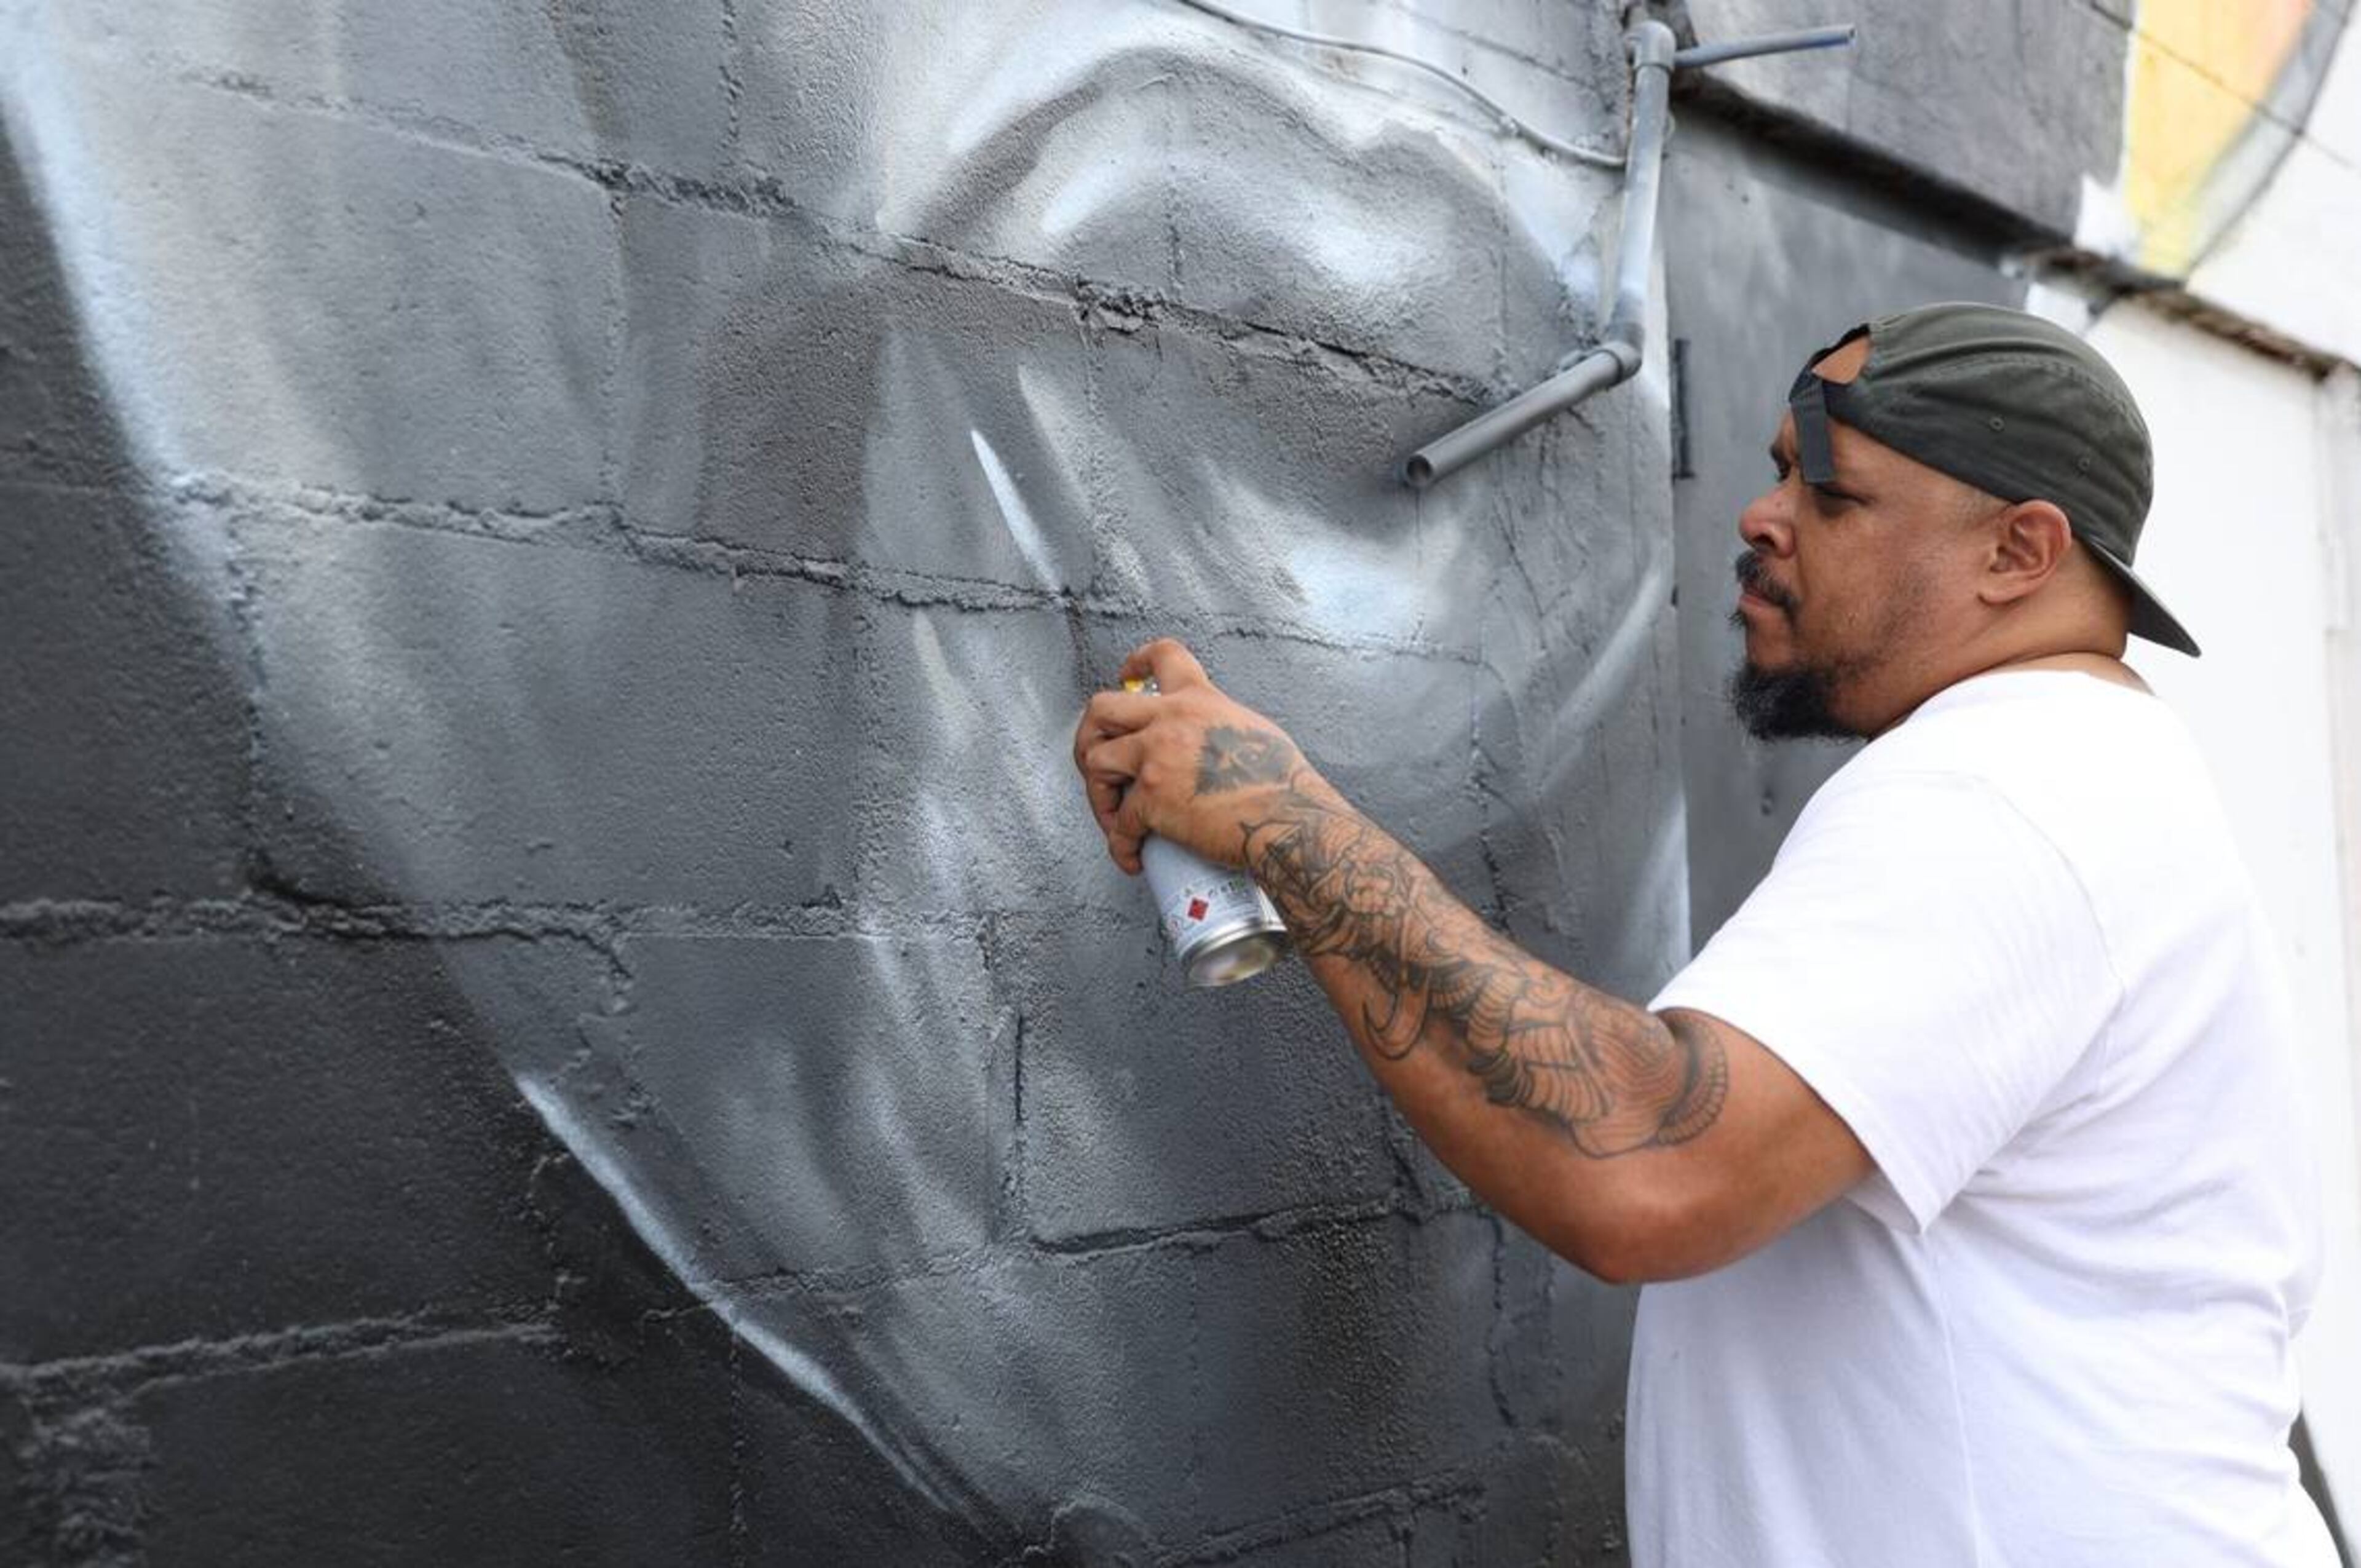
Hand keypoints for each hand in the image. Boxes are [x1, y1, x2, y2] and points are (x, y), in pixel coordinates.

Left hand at [1071, 638, 1330, 874]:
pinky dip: (1120, 846)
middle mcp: (1170, 721)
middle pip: (1101, 708)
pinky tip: (1131, 857)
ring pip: (1095, 762)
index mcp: (1199, 699)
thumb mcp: (1252, 730)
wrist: (1288, 820)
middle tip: (1096, 760)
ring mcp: (1156, 759)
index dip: (1134, 663)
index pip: (1162, 655)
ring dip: (1098, 794)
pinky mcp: (1151, 800)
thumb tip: (1204, 740)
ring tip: (1115, 818)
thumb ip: (1218, 723)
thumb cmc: (1283, 785)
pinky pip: (1119, 825)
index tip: (1126, 676)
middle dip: (1089, 736)